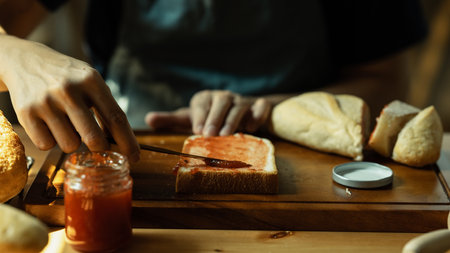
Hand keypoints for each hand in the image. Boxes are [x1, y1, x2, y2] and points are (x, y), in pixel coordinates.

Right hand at [0, 35, 139, 160]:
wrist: (25, 60)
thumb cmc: (66, 76)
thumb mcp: (90, 83)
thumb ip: (105, 108)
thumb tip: (120, 142)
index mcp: (91, 81)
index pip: (116, 118)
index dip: (128, 142)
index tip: (135, 157)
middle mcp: (69, 90)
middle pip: (94, 138)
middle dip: (100, 148)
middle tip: (98, 145)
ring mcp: (46, 102)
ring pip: (69, 145)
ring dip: (71, 141)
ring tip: (65, 123)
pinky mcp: (26, 113)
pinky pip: (46, 145)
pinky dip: (50, 140)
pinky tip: (48, 123)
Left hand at [146, 90, 271, 135]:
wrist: (240, 110)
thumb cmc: (209, 117)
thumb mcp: (190, 118)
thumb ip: (170, 120)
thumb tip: (148, 120)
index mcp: (206, 98)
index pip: (201, 103)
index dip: (199, 116)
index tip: (197, 131)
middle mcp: (224, 97)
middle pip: (221, 102)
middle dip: (216, 118)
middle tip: (210, 135)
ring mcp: (242, 101)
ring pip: (239, 105)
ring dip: (233, 119)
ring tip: (228, 135)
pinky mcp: (258, 106)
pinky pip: (261, 107)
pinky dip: (258, 115)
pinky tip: (252, 128)